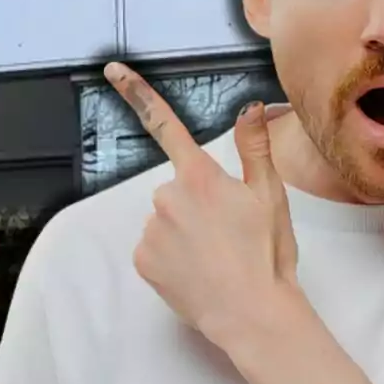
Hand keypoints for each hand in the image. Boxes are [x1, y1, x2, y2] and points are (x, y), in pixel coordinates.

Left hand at [105, 61, 301, 349]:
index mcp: (200, 177)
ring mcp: (151, 230)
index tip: (112, 69)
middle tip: (227, 233)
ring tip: (216, 258)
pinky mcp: (141, 259)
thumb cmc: (268, 256)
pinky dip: (171, 257)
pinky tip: (196, 272)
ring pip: (165, 221)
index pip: (166, 124)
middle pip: (176, 189)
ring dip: (184, 233)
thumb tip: (249, 106)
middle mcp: (167, 197)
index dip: (137, 92)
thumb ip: (255, 148)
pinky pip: (154, 248)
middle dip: (196, 204)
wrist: (252, 315)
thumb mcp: (271, 197)